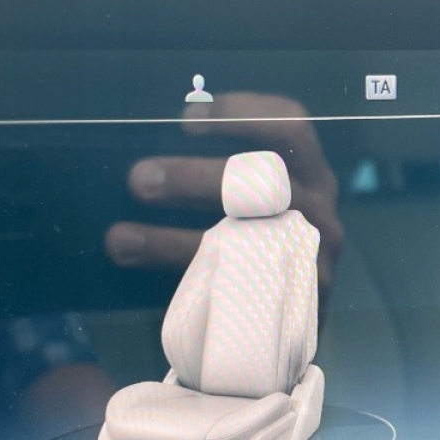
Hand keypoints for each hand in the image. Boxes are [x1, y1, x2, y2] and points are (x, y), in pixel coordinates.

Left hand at [103, 92, 344, 296]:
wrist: (277, 324)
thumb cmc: (256, 246)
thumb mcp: (253, 205)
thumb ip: (218, 180)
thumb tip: (149, 164)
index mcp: (309, 172)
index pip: (289, 126)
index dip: (240, 114)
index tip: (185, 121)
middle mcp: (319, 209)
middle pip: (262, 183)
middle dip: (192, 178)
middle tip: (138, 180)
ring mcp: (312, 258)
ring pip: (241, 244)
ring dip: (172, 240)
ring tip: (120, 240)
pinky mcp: (295, 305)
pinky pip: (235, 292)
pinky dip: (184, 284)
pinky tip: (149, 285)